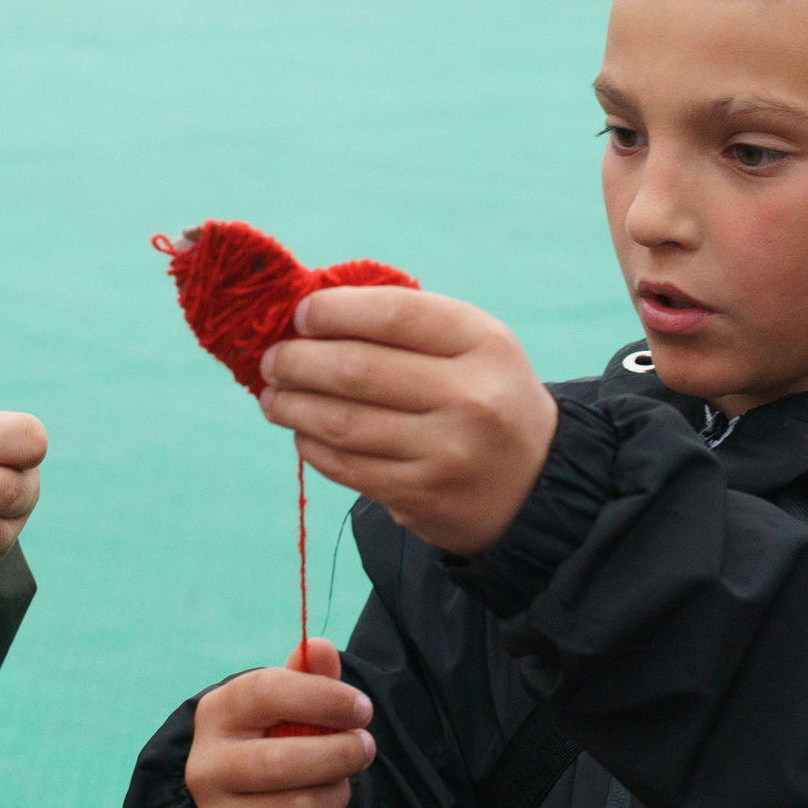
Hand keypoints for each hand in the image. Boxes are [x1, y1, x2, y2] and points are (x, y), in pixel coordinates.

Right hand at [185, 639, 376, 807]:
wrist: (236, 799)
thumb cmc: (271, 737)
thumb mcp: (284, 701)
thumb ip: (308, 675)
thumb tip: (320, 648)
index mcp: (217, 715)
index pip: (266, 694)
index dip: (323, 698)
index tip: (361, 708)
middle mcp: (207, 768)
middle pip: (283, 763)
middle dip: (340, 754)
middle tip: (364, 748)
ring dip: (338, 794)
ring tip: (339, 782)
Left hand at [259, 288, 557, 556]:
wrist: (536, 484)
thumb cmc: (486, 397)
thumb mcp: (471, 346)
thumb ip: (405, 324)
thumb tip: (311, 311)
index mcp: (483, 343)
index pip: (392, 314)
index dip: (334, 311)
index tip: (299, 315)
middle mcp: (469, 397)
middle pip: (357, 370)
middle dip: (298, 361)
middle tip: (272, 359)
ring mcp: (445, 451)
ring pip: (342, 422)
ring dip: (293, 406)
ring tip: (273, 395)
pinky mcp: (421, 496)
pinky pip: (345, 466)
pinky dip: (311, 445)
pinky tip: (301, 432)